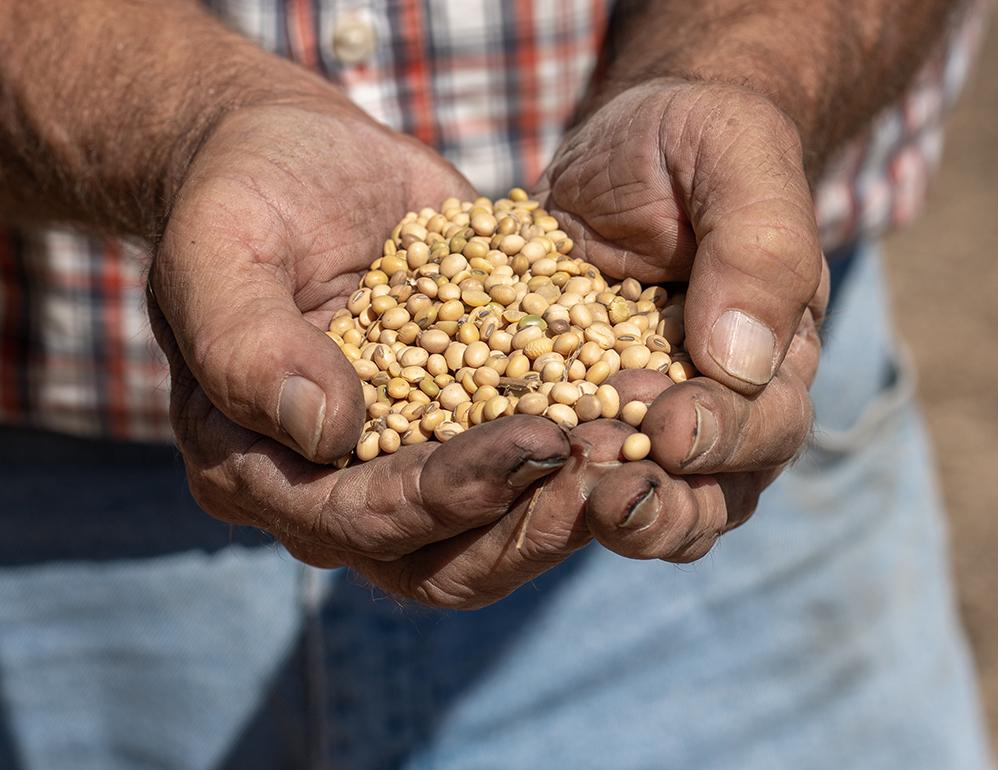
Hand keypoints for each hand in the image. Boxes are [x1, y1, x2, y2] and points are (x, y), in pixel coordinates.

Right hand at [148, 98, 613, 607]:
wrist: (296, 159)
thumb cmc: (241, 197)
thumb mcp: (219, 250)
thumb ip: (246, 345)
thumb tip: (325, 432)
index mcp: (256, 470)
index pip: (358, 522)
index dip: (449, 496)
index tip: (540, 442)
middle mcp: (334, 491)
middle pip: (443, 563)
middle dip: (533, 524)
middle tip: (619, 469)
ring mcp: (406, 463)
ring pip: (499, 533)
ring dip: (575, 502)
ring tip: (646, 444)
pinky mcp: (464, 426)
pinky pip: (532, 467)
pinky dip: (589, 448)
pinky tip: (644, 407)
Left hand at [536, 79, 829, 558]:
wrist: (628, 142)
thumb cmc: (698, 143)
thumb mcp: (737, 163)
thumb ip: (758, 251)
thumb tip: (742, 366)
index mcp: (777, 358)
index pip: (763, 424)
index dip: (719, 436)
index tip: (667, 424)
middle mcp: (719, 407)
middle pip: (711, 491)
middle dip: (665, 506)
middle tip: (613, 497)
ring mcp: (645, 420)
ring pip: (647, 502)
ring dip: (609, 518)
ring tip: (562, 503)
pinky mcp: (576, 413)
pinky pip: (567, 471)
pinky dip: (542, 487)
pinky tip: (504, 480)